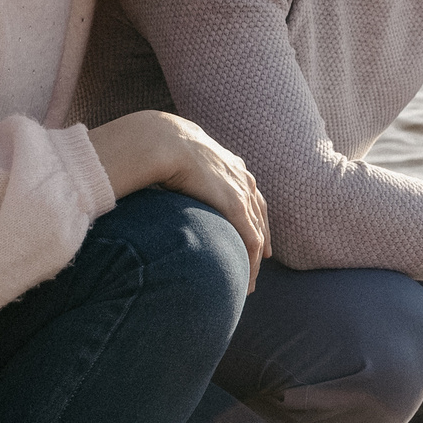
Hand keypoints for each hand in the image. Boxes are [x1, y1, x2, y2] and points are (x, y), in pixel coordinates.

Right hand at [88, 110, 268, 287]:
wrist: (164, 140)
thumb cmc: (161, 149)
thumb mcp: (179, 162)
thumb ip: (180, 175)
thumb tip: (162, 184)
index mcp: (231, 166)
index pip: (250, 197)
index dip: (255, 217)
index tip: (258, 237)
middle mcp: (242, 178)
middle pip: (259, 216)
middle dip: (262, 240)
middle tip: (261, 261)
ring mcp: (241, 191)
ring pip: (257, 234)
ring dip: (254, 260)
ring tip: (248, 282)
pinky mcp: (235, 205)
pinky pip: (251, 241)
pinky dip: (250, 263)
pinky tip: (245, 280)